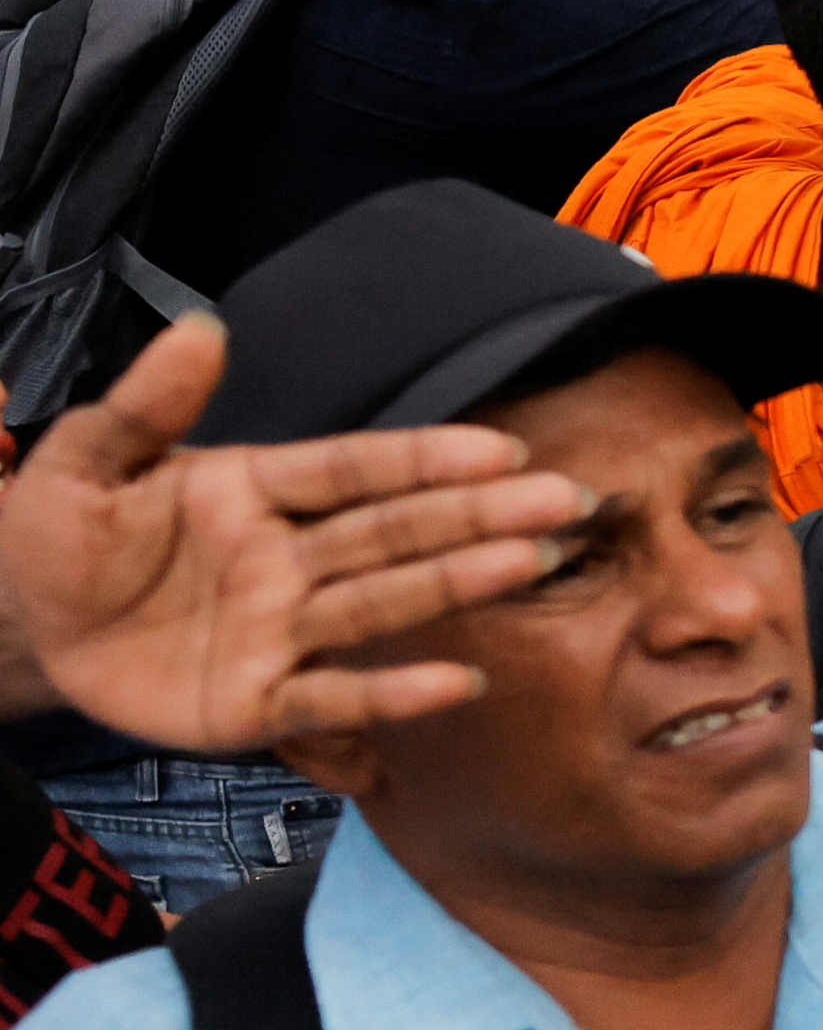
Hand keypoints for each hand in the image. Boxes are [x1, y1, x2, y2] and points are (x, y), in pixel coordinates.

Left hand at [0, 321, 583, 745]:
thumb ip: (147, 404)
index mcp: (253, 492)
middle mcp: (286, 560)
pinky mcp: (258, 703)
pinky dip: (393, 695)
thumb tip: (201, 327)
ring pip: (380, 604)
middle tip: (561, 502)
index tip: (500, 450)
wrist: (25, 626)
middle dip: (478, 516)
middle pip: (393, 533)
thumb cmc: (59, 537)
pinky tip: (458, 683)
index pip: (352, 470)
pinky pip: (333, 699)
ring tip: (529, 563)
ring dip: (455, 585)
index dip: (424, 460)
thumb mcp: (84, 459)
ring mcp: (280, 631)